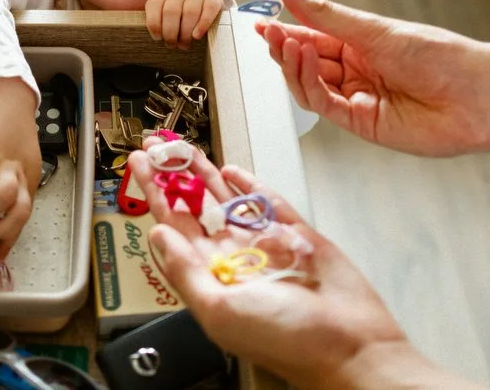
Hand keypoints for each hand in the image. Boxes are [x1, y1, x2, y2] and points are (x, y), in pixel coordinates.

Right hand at [0, 77, 41, 263]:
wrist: (8, 102)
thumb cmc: (12, 137)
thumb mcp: (19, 166)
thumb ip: (12, 189)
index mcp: (30, 181)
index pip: (24, 217)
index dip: (10, 242)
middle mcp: (21, 176)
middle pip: (21, 212)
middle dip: (5, 228)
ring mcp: (5, 164)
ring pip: (5, 197)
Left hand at [127, 144, 470, 389]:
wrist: (349, 344)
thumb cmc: (287, 340)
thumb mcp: (220, 310)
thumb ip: (185, 271)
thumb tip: (158, 236)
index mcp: (212, 277)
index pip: (174, 226)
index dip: (155, 195)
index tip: (140, 167)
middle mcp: (234, 258)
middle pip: (195, 207)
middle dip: (173, 176)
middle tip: (154, 146)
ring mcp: (264, 243)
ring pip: (226, 199)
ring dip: (204, 173)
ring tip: (182, 148)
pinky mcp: (296, 233)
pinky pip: (267, 202)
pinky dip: (250, 185)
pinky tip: (233, 170)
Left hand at [146, 0, 224, 47]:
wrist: (207, 15)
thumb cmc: (182, 25)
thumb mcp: (167, 24)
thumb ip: (159, 28)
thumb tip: (156, 38)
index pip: (154, 5)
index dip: (154, 24)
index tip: (158, 38)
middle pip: (171, 11)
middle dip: (170, 33)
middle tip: (174, 45)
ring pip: (190, 11)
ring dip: (185, 33)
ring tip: (185, 44)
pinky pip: (209, 8)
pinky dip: (203, 24)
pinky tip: (197, 36)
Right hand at [260, 0, 489, 156]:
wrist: (473, 95)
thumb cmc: (437, 55)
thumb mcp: (372, 28)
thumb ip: (324, 14)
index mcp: (361, 45)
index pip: (313, 36)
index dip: (287, 29)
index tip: (263, 19)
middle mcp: (357, 71)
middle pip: (307, 62)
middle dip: (286, 47)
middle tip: (270, 32)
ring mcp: (358, 98)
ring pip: (310, 84)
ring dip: (294, 64)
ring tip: (286, 43)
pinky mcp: (361, 123)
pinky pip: (324, 105)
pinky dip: (309, 85)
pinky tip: (304, 63)